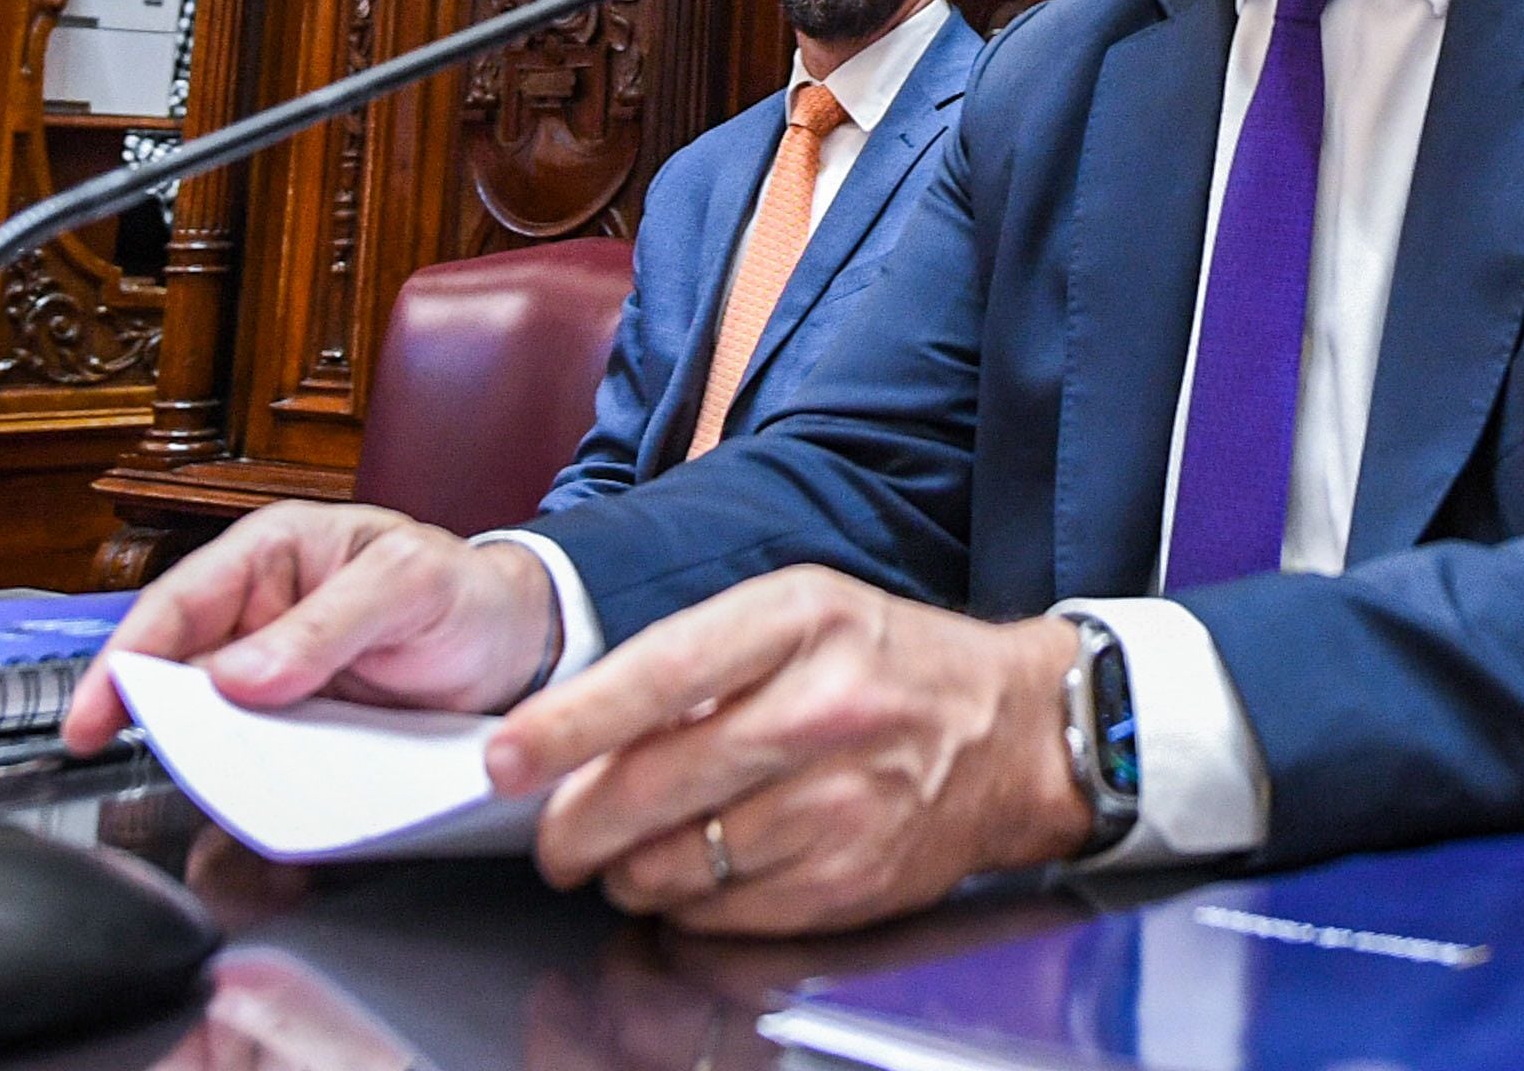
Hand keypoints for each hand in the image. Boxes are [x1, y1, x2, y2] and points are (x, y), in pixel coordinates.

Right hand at [60, 502, 558, 751]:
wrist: (520, 645)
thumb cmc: (463, 589)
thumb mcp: (409, 585)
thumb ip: (329, 624)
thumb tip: (240, 675)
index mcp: (272, 554)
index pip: (176, 603)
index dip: (123, 658)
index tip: (91, 715)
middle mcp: (261, 615)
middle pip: (178, 670)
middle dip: (150, 716)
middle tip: (133, 762)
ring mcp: (277, 677)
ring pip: (210, 722)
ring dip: (198, 756)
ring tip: (197, 789)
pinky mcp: (301, 728)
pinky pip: (256, 758)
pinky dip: (245, 783)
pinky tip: (245, 807)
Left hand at [485, 568, 1092, 934]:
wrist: (1016, 733)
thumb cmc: (889, 663)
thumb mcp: (800, 612)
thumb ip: (696, 656)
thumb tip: (577, 721)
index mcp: (801, 619)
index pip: (658, 675)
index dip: (569, 725)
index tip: (507, 758)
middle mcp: (825, 708)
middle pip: (656, 786)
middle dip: (574, 826)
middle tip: (550, 838)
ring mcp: (844, 803)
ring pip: (681, 861)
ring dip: (626, 870)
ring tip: (624, 855)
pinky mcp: (853, 881)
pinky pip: (727, 912)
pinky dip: (689, 904)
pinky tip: (694, 876)